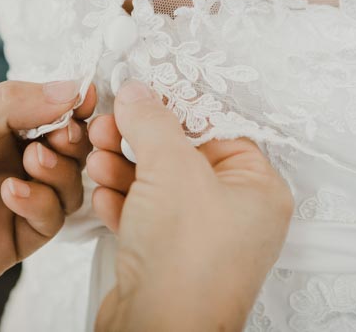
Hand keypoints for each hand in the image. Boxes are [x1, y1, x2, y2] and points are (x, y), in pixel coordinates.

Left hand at [0, 80, 94, 331]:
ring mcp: (10, 205)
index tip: (87, 96)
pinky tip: (11, 193)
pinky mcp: (10, 243)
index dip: (70, 104)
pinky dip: (39, 203)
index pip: (47, 112)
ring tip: (36, 159)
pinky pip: (47, 222)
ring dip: (60, 169)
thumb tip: (69, 86)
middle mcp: (5, 165)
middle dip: (73, 137)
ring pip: (66, 186)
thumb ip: (14, 104)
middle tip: (68, 129)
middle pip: (66, 149)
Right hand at [86, 80, 292, 331]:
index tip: (142, 94)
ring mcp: (201, 239)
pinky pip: (145, 216)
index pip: (218, 130)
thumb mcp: (171, 170)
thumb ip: (152, 122)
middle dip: (140, 139)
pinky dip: (122, 201)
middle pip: (183, 155)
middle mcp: (235, 214)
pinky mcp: (169, 258)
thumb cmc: (186, 262)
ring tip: (97, 155)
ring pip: (159, 185)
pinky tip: (103, 193)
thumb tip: (138, 93)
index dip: (177, 108)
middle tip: (108, 124)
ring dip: (124, 167)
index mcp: (257, 189)